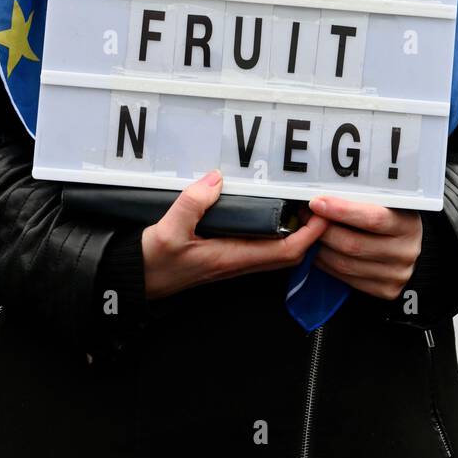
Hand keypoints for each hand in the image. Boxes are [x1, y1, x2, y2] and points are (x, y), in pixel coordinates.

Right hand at [141, 170, 326, 299]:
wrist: (135, 278)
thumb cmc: (152, 261)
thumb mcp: (168, 229)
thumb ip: (193, 203)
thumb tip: (216, 179)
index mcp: (231, 258)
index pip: (285, 251)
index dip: (309, 234)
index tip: (321, 213)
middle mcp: (237, 263)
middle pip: (289, 254)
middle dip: (310, 232)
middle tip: (317, 205)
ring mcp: (232, 261)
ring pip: (276, 252)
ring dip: (295, 232)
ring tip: (301, 206)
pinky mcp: (225, 256)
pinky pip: (260, 248)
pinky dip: (275, 233)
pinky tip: (271, 215)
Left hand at [300, 196, 422, 300]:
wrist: (408, 248)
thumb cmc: (391, 220)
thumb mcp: (385, 205)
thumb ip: (360, 202)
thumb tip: (322, 197)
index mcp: (407, 224)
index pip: (372, 219)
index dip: (341, 211)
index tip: (317, 203)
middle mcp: (404, 252)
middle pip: (353, 244)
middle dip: (323, 231)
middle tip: (306, 217)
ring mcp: (396, 275)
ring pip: (345, 264)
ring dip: (320, 249)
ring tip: (309, 234)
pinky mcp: (385, 291)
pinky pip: (347, 279)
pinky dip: (327, 266)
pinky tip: (319, 252)